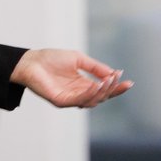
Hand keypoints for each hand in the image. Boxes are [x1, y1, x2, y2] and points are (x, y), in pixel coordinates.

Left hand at [9, 48, 132, 107]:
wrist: (30, 61)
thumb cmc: (51, 59)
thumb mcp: (79, 60)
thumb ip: (95, 67)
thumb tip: (114, 73)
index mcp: (83, 84)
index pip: (103, 89)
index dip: (116, 87)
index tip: (129, 82)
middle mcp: (78, 94)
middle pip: (101, 97)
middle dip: (113, 90)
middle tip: (122, 81)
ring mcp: (70, 99)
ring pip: (92, 100)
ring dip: (103, 91)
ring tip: (110, 80)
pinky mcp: (61, 101)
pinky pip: (79, 100)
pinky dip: (90, 93)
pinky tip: (98, 84)